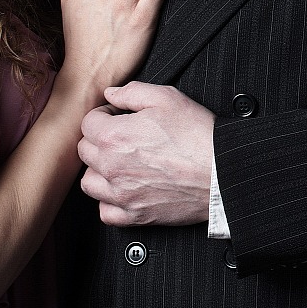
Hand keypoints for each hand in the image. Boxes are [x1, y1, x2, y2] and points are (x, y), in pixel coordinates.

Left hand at [79, 82, 214, 225]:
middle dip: (99, 139)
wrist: (222, 171)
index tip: (118, 116)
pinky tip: (124, 188)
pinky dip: (110, 201)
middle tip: (122, 136)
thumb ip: (132, 92)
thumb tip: (111, 94)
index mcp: (115, 136)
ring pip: (89, 182)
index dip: (104, 114)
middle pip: (85, 151)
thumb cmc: (198, 135)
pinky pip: (105, 211)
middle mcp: (113, 167)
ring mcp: (122, 194)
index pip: (88, 123)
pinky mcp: (134, 215)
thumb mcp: (167, 98)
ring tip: (119, 162)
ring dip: (99, 170)